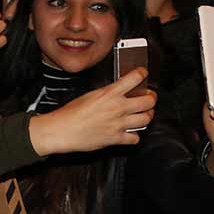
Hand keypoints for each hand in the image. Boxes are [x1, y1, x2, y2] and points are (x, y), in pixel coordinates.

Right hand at [29, 67, 155, 155]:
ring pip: (146, 119)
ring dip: (147, 116)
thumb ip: (106, 93)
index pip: (134, 78)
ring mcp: (119, 124)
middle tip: (149, 97)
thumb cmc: (70, 113)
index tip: (143, 74)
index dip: (142, 74)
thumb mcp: (89, 95)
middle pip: (148, 101)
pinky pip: (135, 138)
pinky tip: (130, 132)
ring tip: (144, 114)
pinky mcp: (116, 139)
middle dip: (151, 98)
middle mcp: (118, 108)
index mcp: (109, 94)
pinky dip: (135, 135)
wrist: (62, 130)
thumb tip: (117, 92)